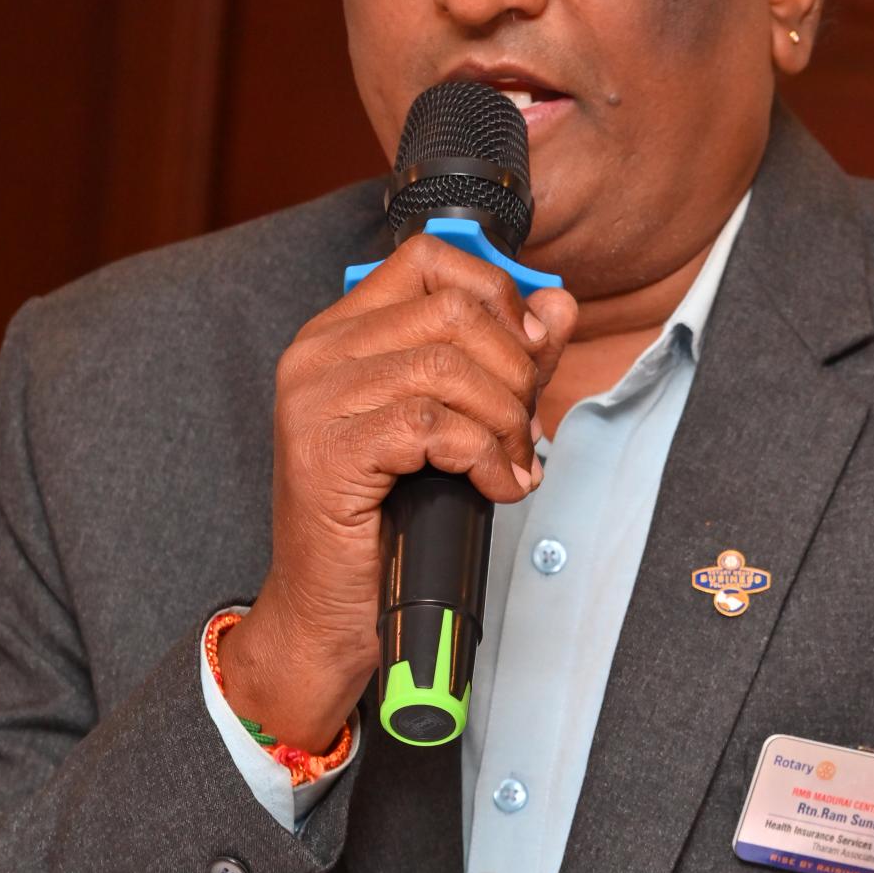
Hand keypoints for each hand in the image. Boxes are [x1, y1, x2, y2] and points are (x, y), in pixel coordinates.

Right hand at [220, 236, 576, 750]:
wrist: (329, 614)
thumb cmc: (387, 519)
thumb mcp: (454, 423)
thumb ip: (506, 358)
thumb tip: (558, 306)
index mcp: (340, 333)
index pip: (426, 258)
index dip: (495, 294)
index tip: (526, 350)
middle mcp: (317, 354)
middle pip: (452, 311)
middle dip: (515, 369)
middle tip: (525, 427)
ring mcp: (315, 402)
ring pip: (449, 366)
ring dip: (506, 420)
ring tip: (514, 462)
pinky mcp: (330, 453)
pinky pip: (435, 426)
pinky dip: (485, 457)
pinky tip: (494, 488)